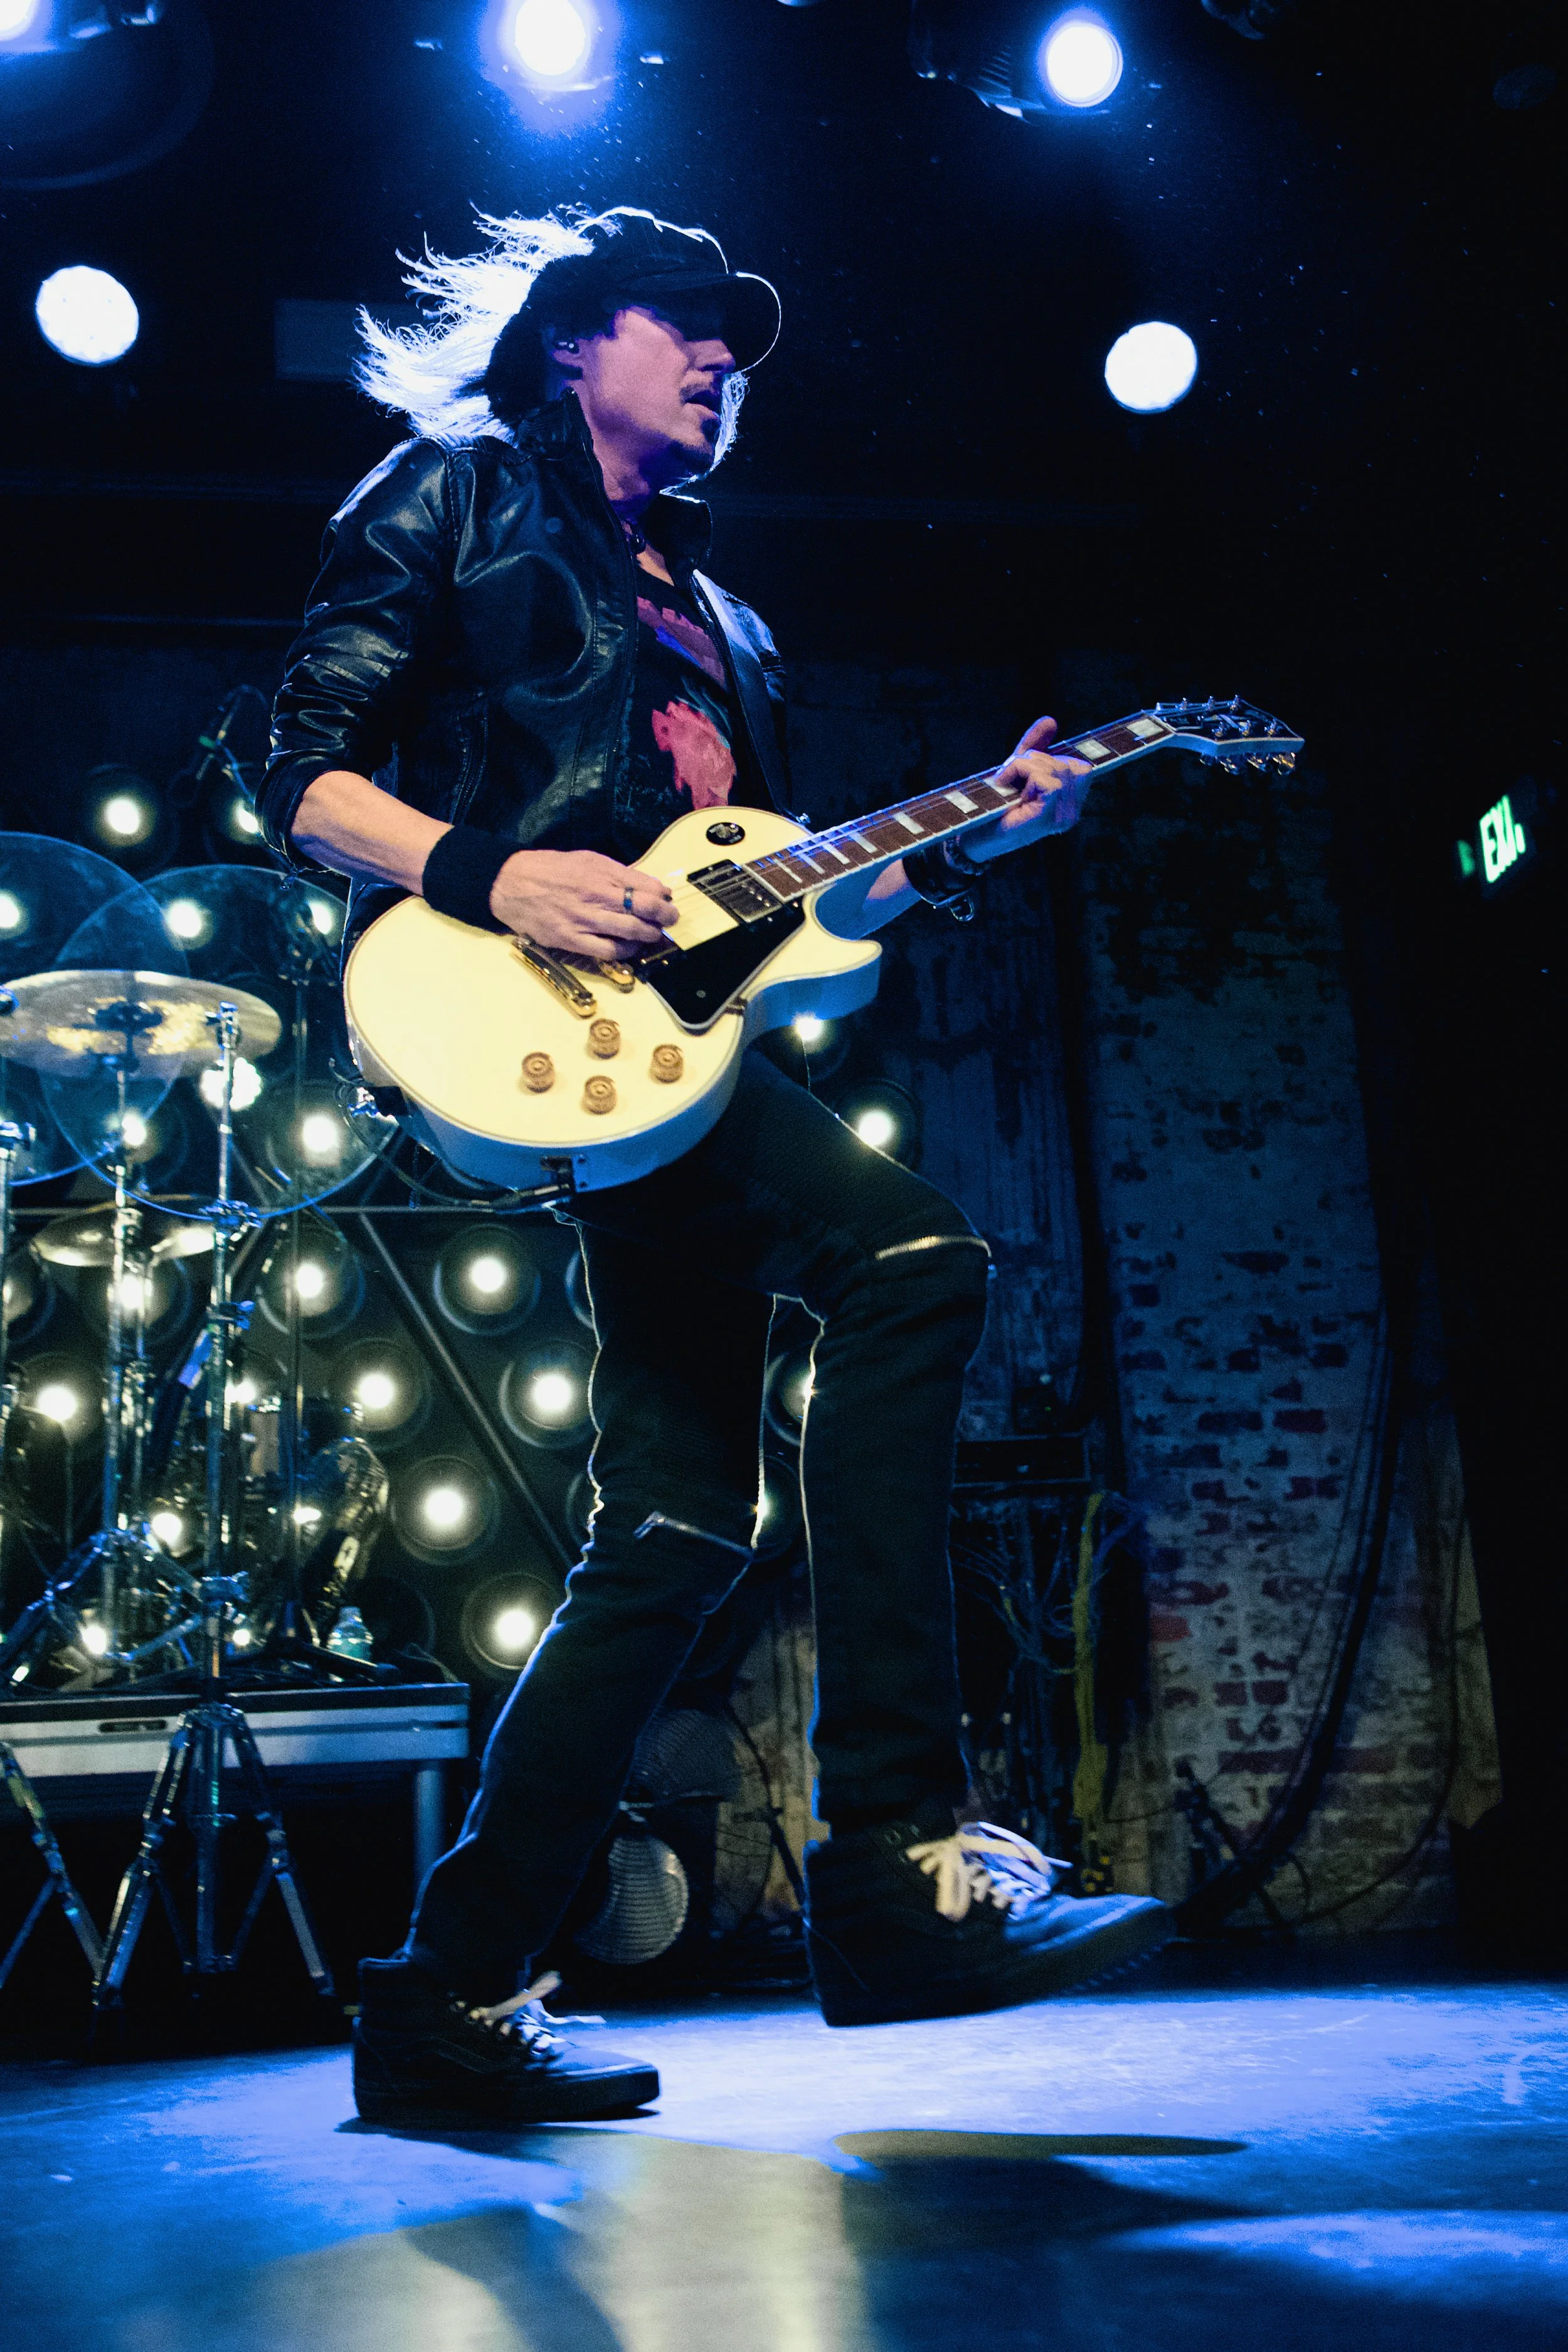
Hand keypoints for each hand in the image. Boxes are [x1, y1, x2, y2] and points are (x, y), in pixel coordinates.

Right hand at [489, 848, 677, 958]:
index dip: (663, 895)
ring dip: (649, 935)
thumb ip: (617, 872)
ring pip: (631, 931)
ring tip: (653, 934)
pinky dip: (625, 951)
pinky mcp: (572, 939)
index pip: (646, 885)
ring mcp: (584, 919)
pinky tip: (629, 947)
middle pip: (645, 909)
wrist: (512, 884)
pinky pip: (609, 951)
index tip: (667, 899)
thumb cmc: (552, 870)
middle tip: (670, 919)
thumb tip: (648, 885)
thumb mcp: (587, 860)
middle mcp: (596, 895)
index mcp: (601, 872)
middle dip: (665, 916)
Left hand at [970, 718, 1092, 860]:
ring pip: (1055, 767)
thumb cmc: (993, 806)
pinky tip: (1006, 786)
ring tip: (1005, 784)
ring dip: (1023, 765)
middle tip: (1009, 777)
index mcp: (1069, 805)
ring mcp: (1061, 818)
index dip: (1066, 754)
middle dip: (1033, 759)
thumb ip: (1036, 747)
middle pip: (1067, 763)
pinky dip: (1021, 772)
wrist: (970, 838)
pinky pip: (1046, 779)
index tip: (1054, 740)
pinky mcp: (1046, 818)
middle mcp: (1071, 813)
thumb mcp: (1017, 771)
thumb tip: (1051, 720)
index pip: (1083, 769)